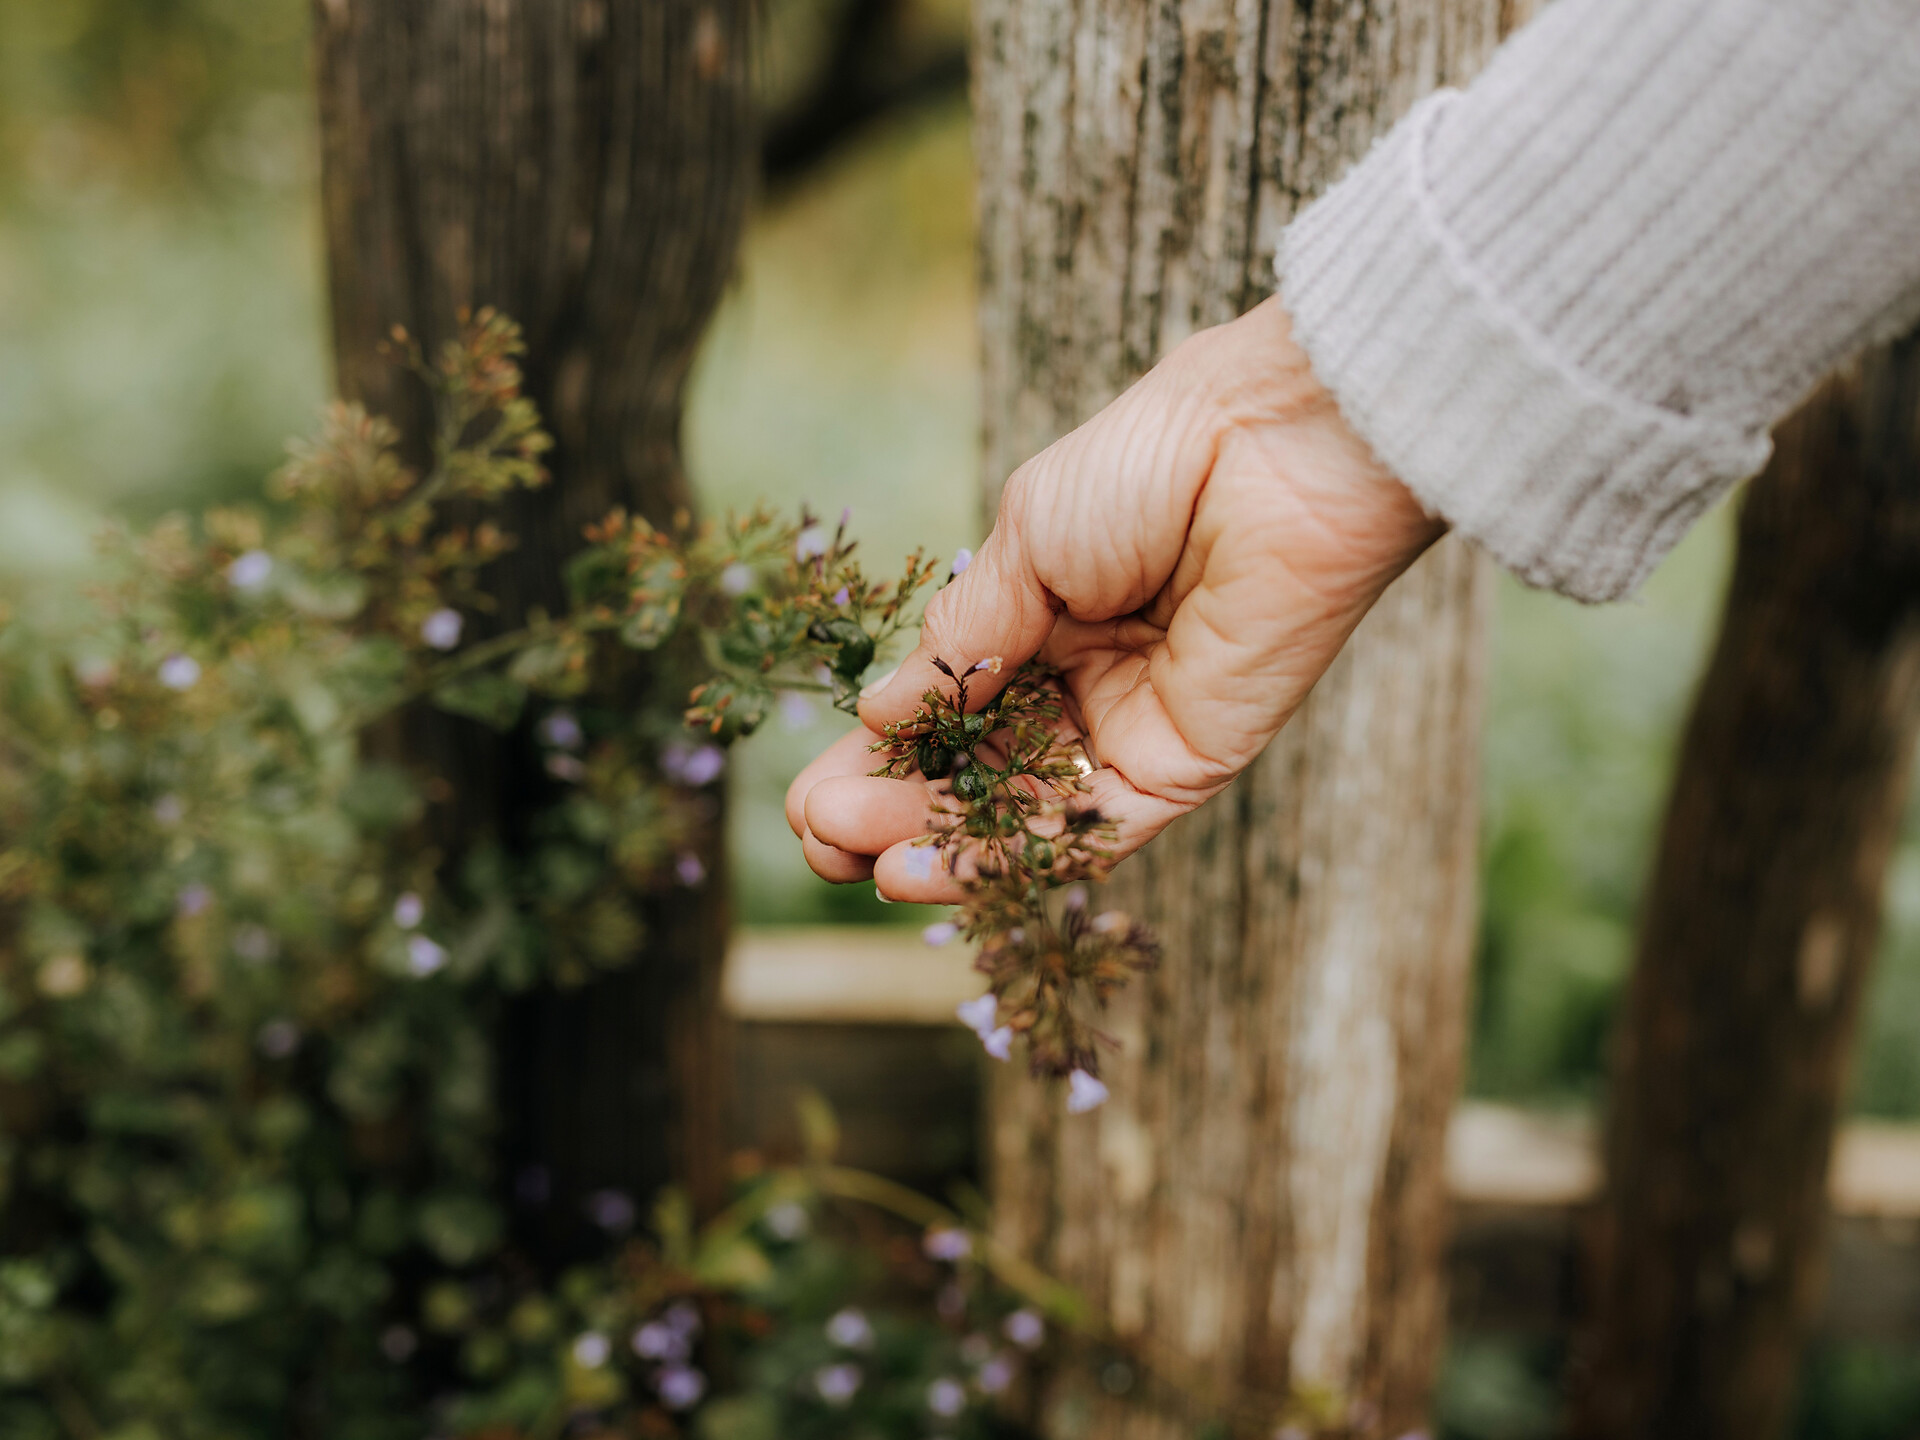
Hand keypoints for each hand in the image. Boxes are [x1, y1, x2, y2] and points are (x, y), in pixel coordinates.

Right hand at [785, 296, 1442, 902]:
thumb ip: (961, 639)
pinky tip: (928, 868)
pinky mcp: (1183, 766)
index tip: (809, 793)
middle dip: (893, 812)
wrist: (1271, 449)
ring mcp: (1133, 728)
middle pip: (976, 773)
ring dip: (935, 843)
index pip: (946, 709)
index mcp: (1044, 617)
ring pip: (1021, 814)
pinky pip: (1090, 833)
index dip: (878, 756)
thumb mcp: (1024, 543)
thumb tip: (878, 712)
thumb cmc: (1150, 463)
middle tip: (818, 841)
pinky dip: (1008, 858)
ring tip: (850, 858)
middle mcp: (1085, 682)